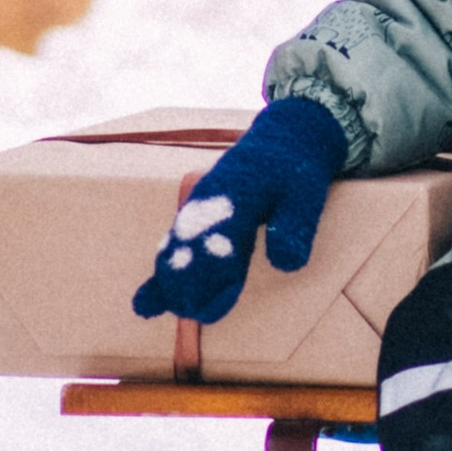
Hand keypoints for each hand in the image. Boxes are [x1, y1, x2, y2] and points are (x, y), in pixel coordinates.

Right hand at [131, 98, 344, 327]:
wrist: (283, 138)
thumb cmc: (296, 169)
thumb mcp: (306, 193)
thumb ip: (294, 226)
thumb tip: (287, 265)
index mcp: (236, 195)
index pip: (218, 242)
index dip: (214, 277)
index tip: (209, 309)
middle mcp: (208, 202)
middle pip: (187, 249)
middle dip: (186, 285)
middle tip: (194, 313)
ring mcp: (197, 208)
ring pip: (175, 249)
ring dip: (170, 281)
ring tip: (166, 310)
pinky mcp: (195, 215)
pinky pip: (174, 246)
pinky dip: (161, 274)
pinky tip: (145, 305)